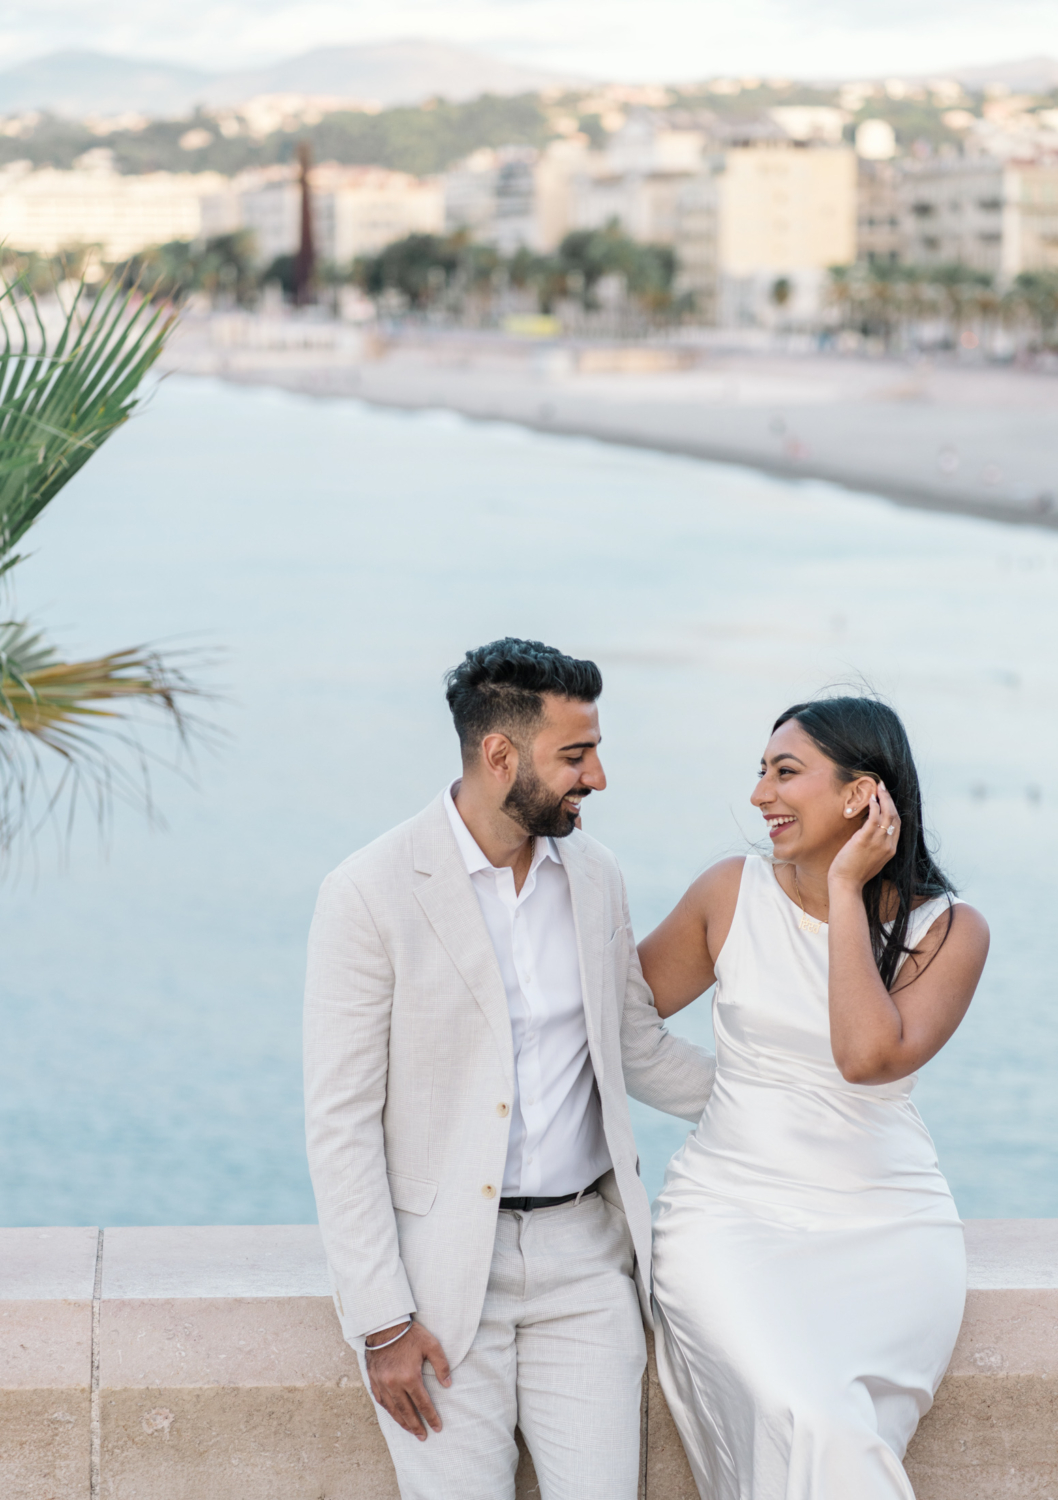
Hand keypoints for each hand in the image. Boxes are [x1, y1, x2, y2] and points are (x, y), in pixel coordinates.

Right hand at [365, 1320, 451, 1440]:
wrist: (384, 1324)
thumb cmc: (410, 1334)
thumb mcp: (431, 1345)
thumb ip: (441, 1365)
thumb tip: (448, 1384)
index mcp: (409, 1377)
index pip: (422, 1403)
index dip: (431, 1417)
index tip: (437, 1427)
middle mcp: (394, 1384)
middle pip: (407, 1411)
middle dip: (416, 1426)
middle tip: (423, 1436)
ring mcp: (382, 1383)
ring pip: (393, 1409)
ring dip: (402, 1422)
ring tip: (410, 1430)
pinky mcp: (373, 1380)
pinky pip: (381, 1401)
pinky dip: (388, 1410)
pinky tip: (394, 1414)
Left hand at [828, 781, 900, 891]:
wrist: (846, 884)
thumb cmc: (854, 873)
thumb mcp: (871, 858)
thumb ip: (875, 846)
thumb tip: (869, 831)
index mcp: (891, 850)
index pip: (897, 825)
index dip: (893, 809)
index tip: (887, 798)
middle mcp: (888, 845)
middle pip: (895, 817)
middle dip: (890, 800)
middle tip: (883, 787)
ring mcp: (878, 843)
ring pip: (887, 815)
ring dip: (883, 799)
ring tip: (878, 788)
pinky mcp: (865, 840)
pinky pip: (874, 819)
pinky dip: (875, 807)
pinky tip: (871, 799)